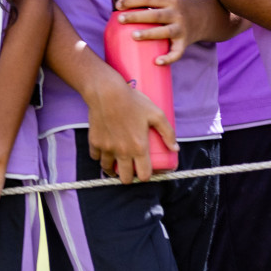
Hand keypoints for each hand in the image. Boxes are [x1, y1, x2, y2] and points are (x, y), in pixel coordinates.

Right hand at [84, 63, 175, 183]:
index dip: (147, 176)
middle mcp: (122, 151)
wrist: (106, 92)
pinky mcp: (94, 142)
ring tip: (117, 162)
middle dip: (130, 177)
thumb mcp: (156, 114)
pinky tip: (105, 150)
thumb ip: (168, 133)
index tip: (146, 171)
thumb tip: (175, 148)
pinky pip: (96, 156)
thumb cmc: (133, 101)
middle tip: (131, 169)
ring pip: (108, 169)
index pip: (144, 175)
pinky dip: (100, 156)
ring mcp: (106, 148)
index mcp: (139, 147)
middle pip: (125, 178)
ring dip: (113, 168)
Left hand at [115, 0, 208, 65]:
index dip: (132, 0)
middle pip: (155, 15)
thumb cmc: (176, 3)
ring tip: (133, 36)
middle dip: (136, 16)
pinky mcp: (184, 43)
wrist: (203, 18)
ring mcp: (181, 28)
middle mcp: (176, 13)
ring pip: (165, 32)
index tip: (118, 5)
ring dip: (149, 34)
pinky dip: (168, 58)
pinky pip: (177, 52)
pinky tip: (156, 61)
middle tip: (119, 19)